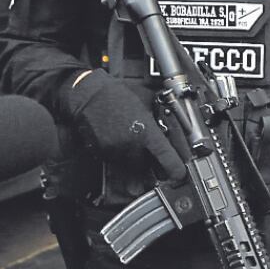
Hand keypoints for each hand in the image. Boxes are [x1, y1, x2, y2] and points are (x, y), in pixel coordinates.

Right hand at [68, 70, 184, 180]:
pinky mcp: (102, 153)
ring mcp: (115, 151)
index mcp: (146, 131)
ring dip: (136, 159)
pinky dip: (121, 155)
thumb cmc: (118, 94)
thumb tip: (174, 125)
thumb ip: (161, 116)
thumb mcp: (148, 100)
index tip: (179, 173)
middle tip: (152, 151)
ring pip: (132, 165)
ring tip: (133, 139)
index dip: (175, 168)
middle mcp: (131, 145)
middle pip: (148, 166)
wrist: (90, 95)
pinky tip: (120, 138)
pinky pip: (116, 161)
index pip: (166, 158)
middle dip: (152, 162)